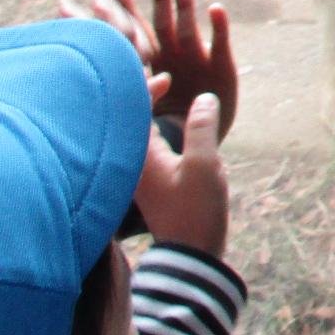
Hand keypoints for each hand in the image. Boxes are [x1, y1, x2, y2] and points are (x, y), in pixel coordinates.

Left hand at [63, 0, 237, 136]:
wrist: (194, 155)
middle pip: (163, 24)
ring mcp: (197, 62)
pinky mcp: (222, 70)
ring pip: (189, 28)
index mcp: (148, 68)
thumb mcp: (133, 121)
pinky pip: (219, 44)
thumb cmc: (161, 139)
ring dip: (185, 5)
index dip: (123, 12)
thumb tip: (89, 79)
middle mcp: (172, 60)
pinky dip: (218, 26)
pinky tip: (214, 8)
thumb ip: (118, 102)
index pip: (133, 35)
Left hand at [135, 91, 229, 258]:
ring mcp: (141, 175)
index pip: (131, 110)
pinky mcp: (151, 184)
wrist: (190, 254)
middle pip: (132, 119)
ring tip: (170, 96)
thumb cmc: (194, 210)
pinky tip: (177, 130)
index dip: (145, 88)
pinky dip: (159, 132)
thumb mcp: (204, 164)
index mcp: (139, 155)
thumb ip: (202, 127)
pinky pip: (149, 148)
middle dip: (146, 96)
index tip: (169, 80)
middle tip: (166, 80)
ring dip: (153, 113)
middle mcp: (133, 163)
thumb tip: (204, 97)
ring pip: (141, 134)